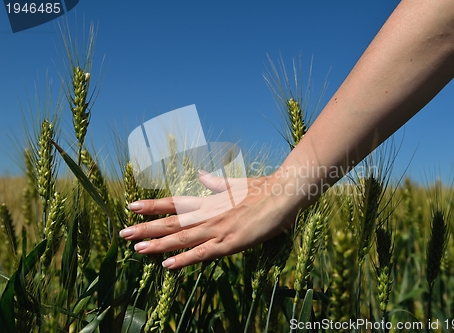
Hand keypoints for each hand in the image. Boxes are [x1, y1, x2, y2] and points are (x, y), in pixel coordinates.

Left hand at [119, 171, 297, 268]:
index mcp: (209, 200)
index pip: (174, 203)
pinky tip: (166, 265)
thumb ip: (215, 182)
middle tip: (122, 233)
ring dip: (157, 244)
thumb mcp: (235, 183)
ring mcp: (217, 229)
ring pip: (181, 239)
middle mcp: (208, 214)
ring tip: (136, 248)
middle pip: (171, 222)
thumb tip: (200, 174)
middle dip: (145, 227)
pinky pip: (201, 254)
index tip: (132, 206)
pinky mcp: (229, 243)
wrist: (282, 195)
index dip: (152, 205)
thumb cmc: (262, 188)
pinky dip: (183, 260)